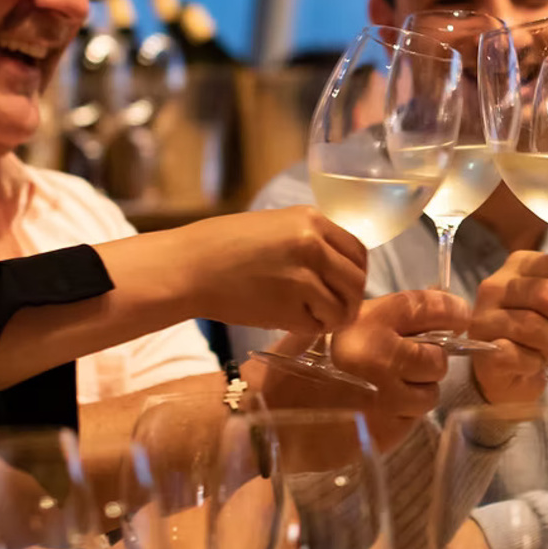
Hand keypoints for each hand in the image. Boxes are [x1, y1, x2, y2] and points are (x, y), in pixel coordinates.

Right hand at [163, 207, 367, 334]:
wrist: (189, 267)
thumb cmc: (224, 246)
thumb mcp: (275, 226)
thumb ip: (310, 240)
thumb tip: (339, 267)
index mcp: (311, 219)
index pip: (358, 251)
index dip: (355, 273)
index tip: (344, 286)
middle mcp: (313, 244)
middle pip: (356, 281)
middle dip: (349, 300)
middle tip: (332, 310)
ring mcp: (303, 277)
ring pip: (342, 307)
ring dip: (331, 318)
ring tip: (310, 317)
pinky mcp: (289, 308)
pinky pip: (318, 326)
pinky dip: (309, 329)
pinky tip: (289, 320)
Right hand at [248, 289, 465, 420]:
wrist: (263, 421)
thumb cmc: (291, 370)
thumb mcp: (325, 329)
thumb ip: (375, 319)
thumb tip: (427, 306)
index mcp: (365, 323)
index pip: (426, 306)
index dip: (449, 309)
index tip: (458, 315)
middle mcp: (382, 357)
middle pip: (437, 356)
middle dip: (428, 360)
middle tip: (410, 363)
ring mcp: (388, 398)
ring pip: (431, 391)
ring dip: (417, 390)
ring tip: (388, 391)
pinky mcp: (388, 430)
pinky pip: (414, 418)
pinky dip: (403, 414)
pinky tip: (376, 410)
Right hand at [466, 250, 547, 416]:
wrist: (507, 374)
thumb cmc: (539, 333)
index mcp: (519, 265)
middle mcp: (496, 285)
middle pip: (547, 294)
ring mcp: (483, 318)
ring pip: (532, 325)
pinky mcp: (482, 349)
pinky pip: (516, 354)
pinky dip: (535, 362)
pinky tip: (538, 364)